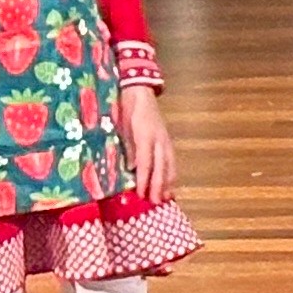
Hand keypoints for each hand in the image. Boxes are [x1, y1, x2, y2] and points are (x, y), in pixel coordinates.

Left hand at [117, 85, 177, 201]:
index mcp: (145, 135)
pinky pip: (171, 158)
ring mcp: (165, 139)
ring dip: (167, 181)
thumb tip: (131, 168)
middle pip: (161, 166)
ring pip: (169, 163)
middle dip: (158, 185)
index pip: (145, 162)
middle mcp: (158, 139)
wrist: (139, 90)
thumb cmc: (126, 108)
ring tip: (165, 197)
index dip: (143, 179)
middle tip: (155, 202)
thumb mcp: (121, 126)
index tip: (140, 194)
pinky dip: (171, 172)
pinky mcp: (166, 139)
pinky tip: (170, 182)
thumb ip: (127, 147)